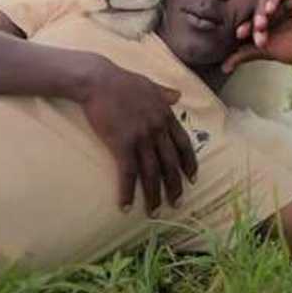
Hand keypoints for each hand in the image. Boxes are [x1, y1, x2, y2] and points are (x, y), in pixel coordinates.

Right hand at [80, 58, 197, 215]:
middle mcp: (157, 129)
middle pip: (170, 163)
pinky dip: (128, 192)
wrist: (98, 80)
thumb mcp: (149, 84)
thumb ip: (164, 94)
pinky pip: (128, 173)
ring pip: (152, 173)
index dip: (189, 163)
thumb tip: (178, 95)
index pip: (183, 144)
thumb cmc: (121, 80)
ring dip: (154, 195)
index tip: (193, 179)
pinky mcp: (122, 144)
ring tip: (155, 212)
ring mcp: (141, 138)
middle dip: (175, 186)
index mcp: (165, 116)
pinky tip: (126, 206)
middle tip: (177, 203)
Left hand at [222, 0, 291, 73]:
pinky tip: (271, 10)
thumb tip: (223, 67)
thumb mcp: (265, 51)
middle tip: (254, 32)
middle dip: (253, 20)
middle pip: (255, 7)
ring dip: (261, 10)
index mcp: (262, 19)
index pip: (248, 18)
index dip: (243, 25)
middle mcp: (271, 8)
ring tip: (262, 24)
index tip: (239, 35)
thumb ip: (244, 55)